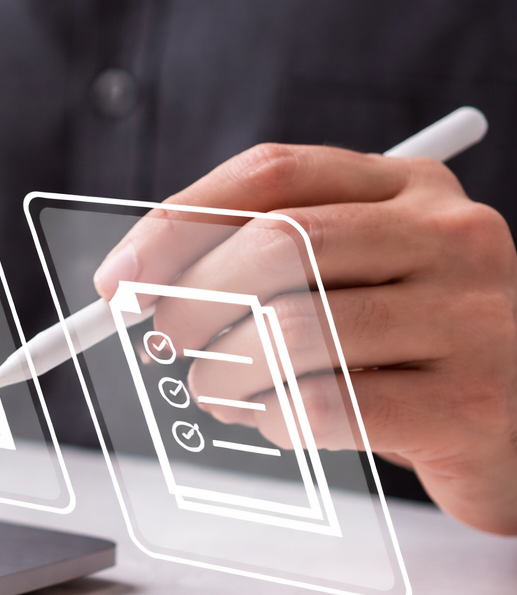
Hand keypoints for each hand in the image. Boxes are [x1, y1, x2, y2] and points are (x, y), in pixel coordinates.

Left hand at [93, 142, 516, 534]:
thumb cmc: (405, 348)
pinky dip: (271, 419)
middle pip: (280, 243)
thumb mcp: (349, 277)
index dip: (177, 223)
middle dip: (191, 299)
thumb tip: (135, 281)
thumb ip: (262, 259)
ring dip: (222, 372)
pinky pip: (327, 405)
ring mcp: (473, 316)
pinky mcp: (469, 402)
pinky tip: (271, 421)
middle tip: (162, 340)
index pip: (272, 173)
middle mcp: (453, 235)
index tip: (120, 278)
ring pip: (293, 330)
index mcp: (411, 186)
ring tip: (214, 391)